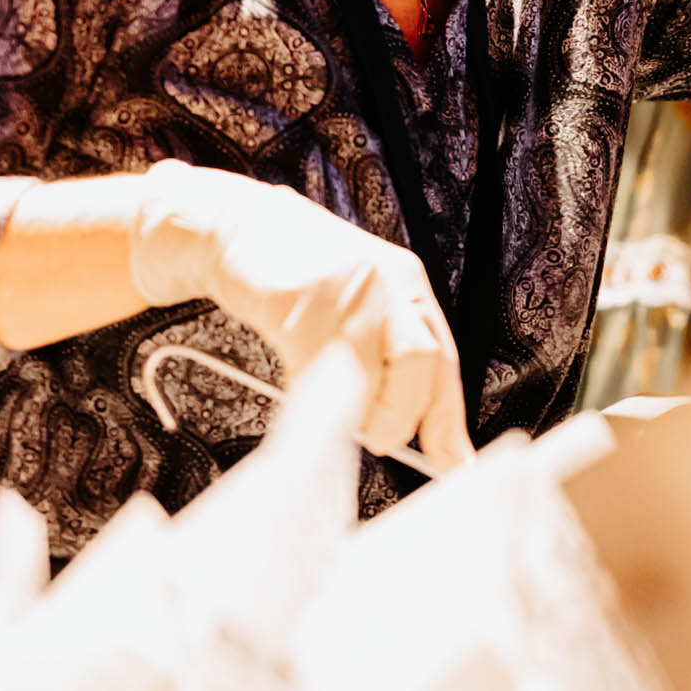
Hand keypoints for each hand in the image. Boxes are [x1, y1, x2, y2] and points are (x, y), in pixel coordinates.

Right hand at [130, 160, 472, 473]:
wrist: (235, 228)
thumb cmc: (297, 278)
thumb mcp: (357, 304)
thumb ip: (386, 356)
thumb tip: (406, 430)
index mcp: (410, 287)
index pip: (444, 361)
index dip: (448, 420)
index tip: (454, 463)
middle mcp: (390, 283)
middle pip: (422, 364)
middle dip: (401, 417)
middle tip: (375, 437)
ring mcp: (348, 290)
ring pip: (374, 373)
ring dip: (359, 414)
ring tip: (336, 418)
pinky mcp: (302, 302)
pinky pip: (318, 371)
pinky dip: (312, 398)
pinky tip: (300, 394)